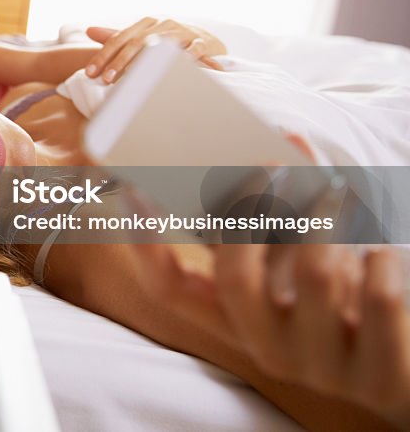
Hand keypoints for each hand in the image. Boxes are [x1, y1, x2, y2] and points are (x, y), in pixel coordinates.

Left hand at [85, 17, 226, 82]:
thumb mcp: (142, 37)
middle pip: (138, 42)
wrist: (205, 40)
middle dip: (120, 61)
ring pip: (162, 45)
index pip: (120, 38)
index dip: (104, 55)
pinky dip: (188, 56)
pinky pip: (195, 48)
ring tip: (132, 76)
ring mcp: (184, 32)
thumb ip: (117, 35)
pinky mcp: (203, 42)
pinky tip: (177, 67)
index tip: (90, 72)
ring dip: (147, 61)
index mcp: (147, 24)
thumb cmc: (168, 42)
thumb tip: (89, 30)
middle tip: (106, 79)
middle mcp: (164, 25)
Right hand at [127, 168, 409, 427]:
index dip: (145, 240)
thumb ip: (274, 216)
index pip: (170, 286)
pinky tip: (383, 259)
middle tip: (274, 164)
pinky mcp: (377, 378)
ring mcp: (319, 368)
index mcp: (236, 320)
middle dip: (254, 208)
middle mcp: (266, 349)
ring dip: (331, 218)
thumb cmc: (347, 297)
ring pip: (315, 274)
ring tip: (340, 194)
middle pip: (234, 276)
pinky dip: (383, 261)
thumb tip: (273, 140)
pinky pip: (376, 296)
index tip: (134, 188)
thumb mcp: (299, 258)